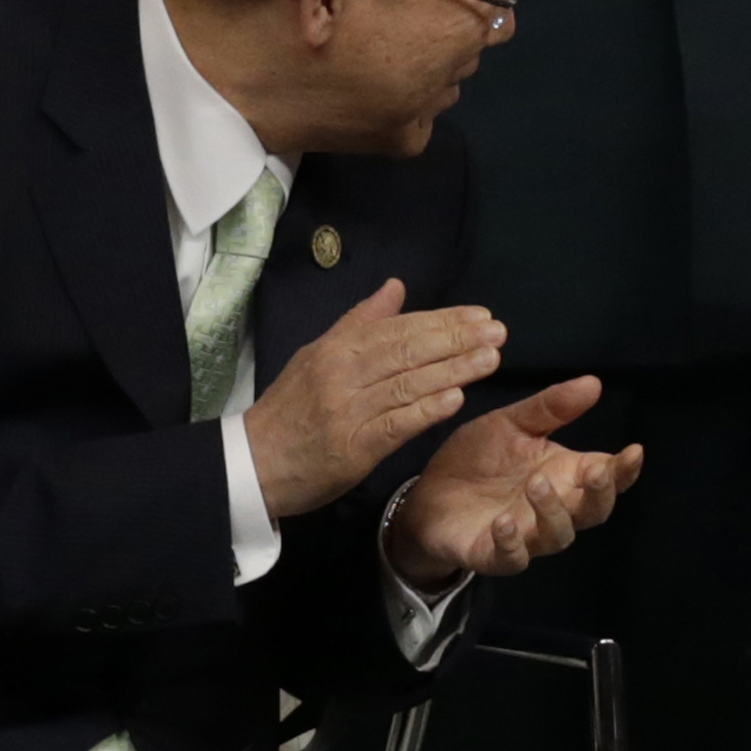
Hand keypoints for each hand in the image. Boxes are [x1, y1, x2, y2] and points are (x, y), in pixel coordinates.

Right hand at [244, 278, 505, 520]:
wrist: (252, 463)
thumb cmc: (291, 409)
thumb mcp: (317, 355)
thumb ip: (360, 322)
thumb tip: (396, 286)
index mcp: (337, 348)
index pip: (398, 327)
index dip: (442, 320)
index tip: (480, 315)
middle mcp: (342, 374)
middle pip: (408, 350)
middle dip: (457, 339)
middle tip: (498, 332)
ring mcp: (348, 410)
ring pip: (408, 384)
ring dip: (453, 370)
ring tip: (490, 359)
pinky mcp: (353, 448)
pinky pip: (395, 424)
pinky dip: (426, 410)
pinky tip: (456, 399)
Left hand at [387, 376, 644, 588]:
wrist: (427, 493)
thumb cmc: (478, 459)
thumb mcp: (511, 424)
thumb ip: (550, 408)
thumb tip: (594, 382)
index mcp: (564, 474)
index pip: (607, 476)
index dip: (625, 469)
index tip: (635, 451)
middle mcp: (554, 509)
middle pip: (594, 511)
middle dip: (600, 494)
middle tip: (596, 471)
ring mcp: (527, 536)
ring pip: (558, 536)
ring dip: (553, 512)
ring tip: (537, 483)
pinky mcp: (494, 555)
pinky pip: (513, 558)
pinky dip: (512, 543)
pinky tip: (504, 522)